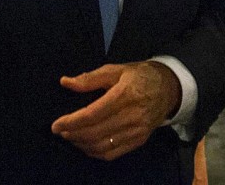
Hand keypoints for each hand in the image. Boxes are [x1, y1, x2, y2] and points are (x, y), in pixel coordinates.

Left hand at [50, 61, 181, 160]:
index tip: (55, 125)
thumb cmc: (139, 76)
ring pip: (102, 146)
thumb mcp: (116, 70)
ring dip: (81, 144)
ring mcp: (137, 131)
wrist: (169, 88)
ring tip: (70, 136)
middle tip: (60, 130)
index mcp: (124, 95)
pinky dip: (95, 152)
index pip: (92, 114)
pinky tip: (85, 144)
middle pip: (95, 132)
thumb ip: (90, 78)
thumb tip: (65, 82)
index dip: (71, 122)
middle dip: (73, 134)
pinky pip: (112, 153)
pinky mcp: (139, 140)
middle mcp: (132, 116)